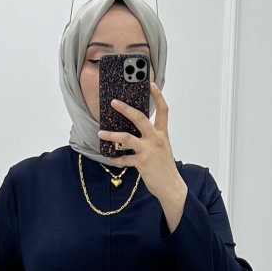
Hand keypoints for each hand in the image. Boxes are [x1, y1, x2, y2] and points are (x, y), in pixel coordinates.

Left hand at [97, 82, 185, 211]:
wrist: (170, 186)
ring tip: (101, 133)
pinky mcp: (141, 162)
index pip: (163, 110)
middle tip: (113, 102)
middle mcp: (156, 139)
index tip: (151, 84)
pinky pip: (124, 158)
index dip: (157, 96)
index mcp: (162, 133)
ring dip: (111, 135)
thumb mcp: (162, 148)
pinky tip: (110, 157)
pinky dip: (116, 158)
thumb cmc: (164, 166)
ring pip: (126, 137)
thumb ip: (151, 137)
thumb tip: (134, 130)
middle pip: (140, 118)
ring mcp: (148, 150)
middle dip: (125, 109)